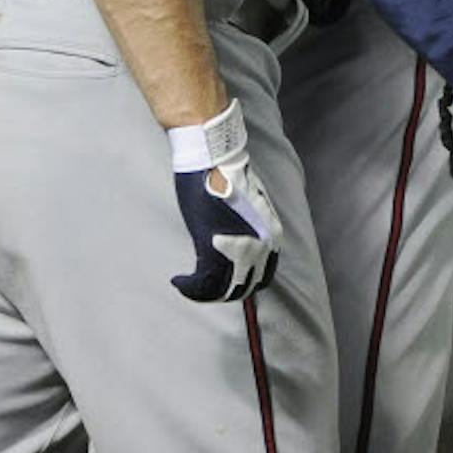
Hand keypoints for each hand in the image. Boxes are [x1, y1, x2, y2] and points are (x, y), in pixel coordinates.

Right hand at [169, 102, 282, 302]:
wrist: (215, 159)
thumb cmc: (227, 176)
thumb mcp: (249, 208)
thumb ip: (249, 230)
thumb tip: (237, 247)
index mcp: (272, 234)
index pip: (264, 275)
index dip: (243, 284)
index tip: (225, 283)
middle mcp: (262, 246)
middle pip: (245, 287)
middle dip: (223, 292)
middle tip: (204, 289)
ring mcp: (240, 249)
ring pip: (223, 289)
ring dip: (204, 293)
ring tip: (189, 286)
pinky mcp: (214, 248)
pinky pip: (203, 283)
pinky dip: (190, 288)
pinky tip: (180, 281)